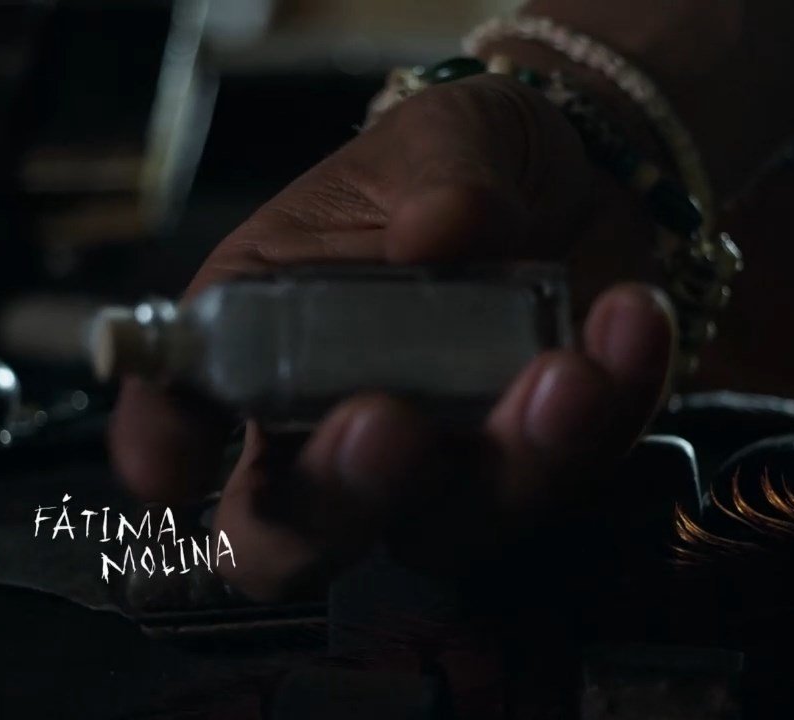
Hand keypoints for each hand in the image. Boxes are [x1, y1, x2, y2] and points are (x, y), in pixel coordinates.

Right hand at [110, 73, 674, 600]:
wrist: (581, 179)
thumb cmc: (462, 163)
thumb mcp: (439, 137)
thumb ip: (435, 176)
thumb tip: (442, 233)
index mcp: (261, 342)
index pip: (179, 417)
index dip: (162, 451)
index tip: (171, 463)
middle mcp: (333, 430)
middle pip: (294, 538)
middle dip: (339, 497)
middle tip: (388, 422)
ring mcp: (442, 471)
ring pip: (449, 531)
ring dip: (508, 461)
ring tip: (565, 369)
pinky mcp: (546, 471)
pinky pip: (574, 474)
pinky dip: (610, 409)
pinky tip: (630, 322)